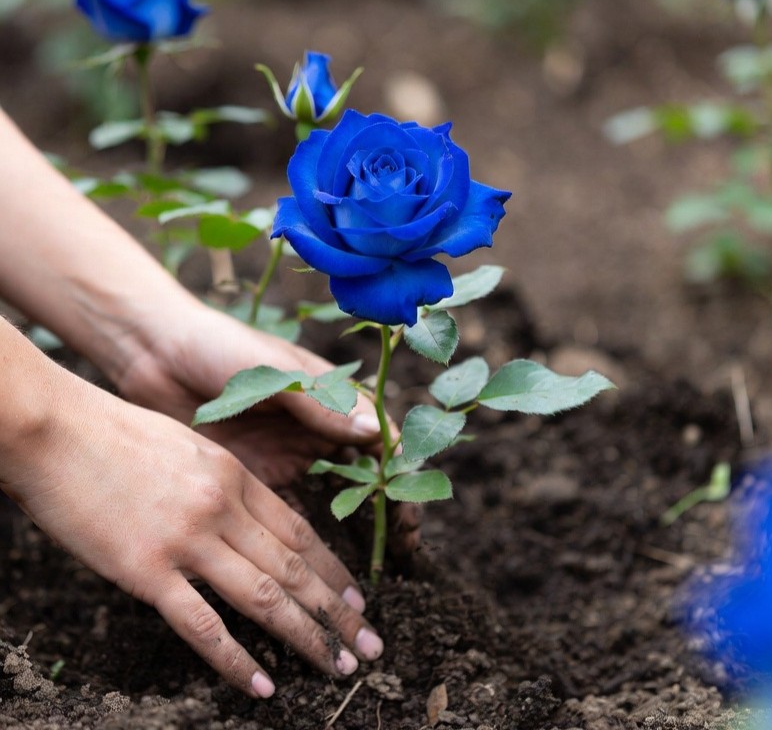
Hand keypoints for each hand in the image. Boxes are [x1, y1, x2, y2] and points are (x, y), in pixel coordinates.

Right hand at [3, 374, 383, 697]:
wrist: (55, 430)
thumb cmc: (116, 434)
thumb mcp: (189, 446)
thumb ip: (223, 482)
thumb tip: (246, 519)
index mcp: (234, 475)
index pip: (299, 530)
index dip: (332, 569)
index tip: (358, 600)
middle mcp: (222, 507)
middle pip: (293, 567)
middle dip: (337, 611)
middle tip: (371, 646)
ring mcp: (187, 539)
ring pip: (263, 597)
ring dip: (306, 636)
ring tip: (338, 666)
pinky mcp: (146, 570)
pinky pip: (201, 624)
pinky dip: (235, 660)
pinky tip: (261, 685)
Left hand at [116, 303, 420, 551]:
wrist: (153, 354)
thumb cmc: (219, 347)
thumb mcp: (274, 372)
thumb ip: (320, 403)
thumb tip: (375, 433)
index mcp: (328, 395)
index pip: (378, 434)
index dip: (400, 469)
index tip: (412, 504)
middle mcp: (313, 428)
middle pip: (363, 471)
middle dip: (386, 506)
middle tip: (404, 547)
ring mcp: (284, 453)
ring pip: (330, 495)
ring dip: (351, 527)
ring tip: (371, 562)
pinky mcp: (251, 476)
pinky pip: (285, 509)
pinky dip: (303, 535)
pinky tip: (315, 562)